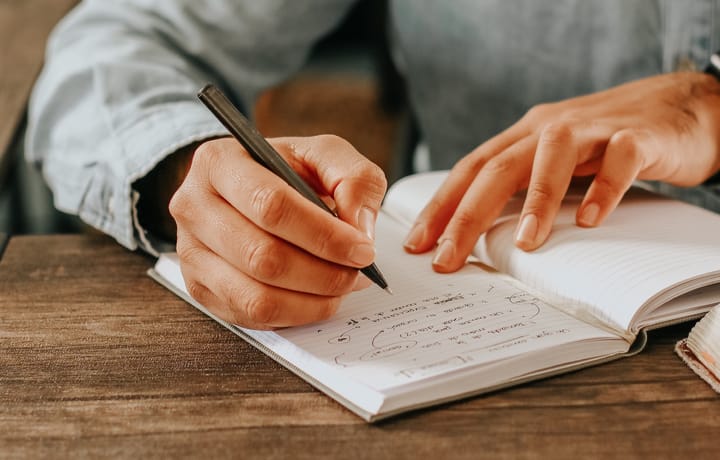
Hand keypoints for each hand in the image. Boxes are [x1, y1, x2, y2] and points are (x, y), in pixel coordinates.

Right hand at [169, 135, 386, 328]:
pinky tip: (316, 297)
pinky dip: (295, 314)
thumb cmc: (287, 171)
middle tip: (357, 273)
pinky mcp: (199, 288)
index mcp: (219, 163)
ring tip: (341, 286)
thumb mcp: (326, 155)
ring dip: (312, 300)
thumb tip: (358, 229)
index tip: (363, 250)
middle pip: (262, 257)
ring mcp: (189, 252)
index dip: (323, 235)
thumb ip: (354, 179)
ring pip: (256, 296)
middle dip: (323, 273)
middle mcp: (194, 207)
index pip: (271, 206)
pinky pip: (251, 317)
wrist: (249, 189)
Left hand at [404, 72, 719, 271]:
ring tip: (524, 243)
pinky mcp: (638, 136)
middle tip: (447, 258)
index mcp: (524, 137)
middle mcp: (549, 128)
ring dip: (535, 201)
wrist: (679, 106)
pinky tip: (590, 220)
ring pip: (553, 156)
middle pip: (498, 168)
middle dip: (467, 215)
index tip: (417, 244)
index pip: (471, 170)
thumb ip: (523, 188)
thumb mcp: (554, 162)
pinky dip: (603, 189)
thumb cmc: (606, 144)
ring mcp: (593, 129)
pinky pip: (619, 160)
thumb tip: (482, 236)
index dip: (441, 205)